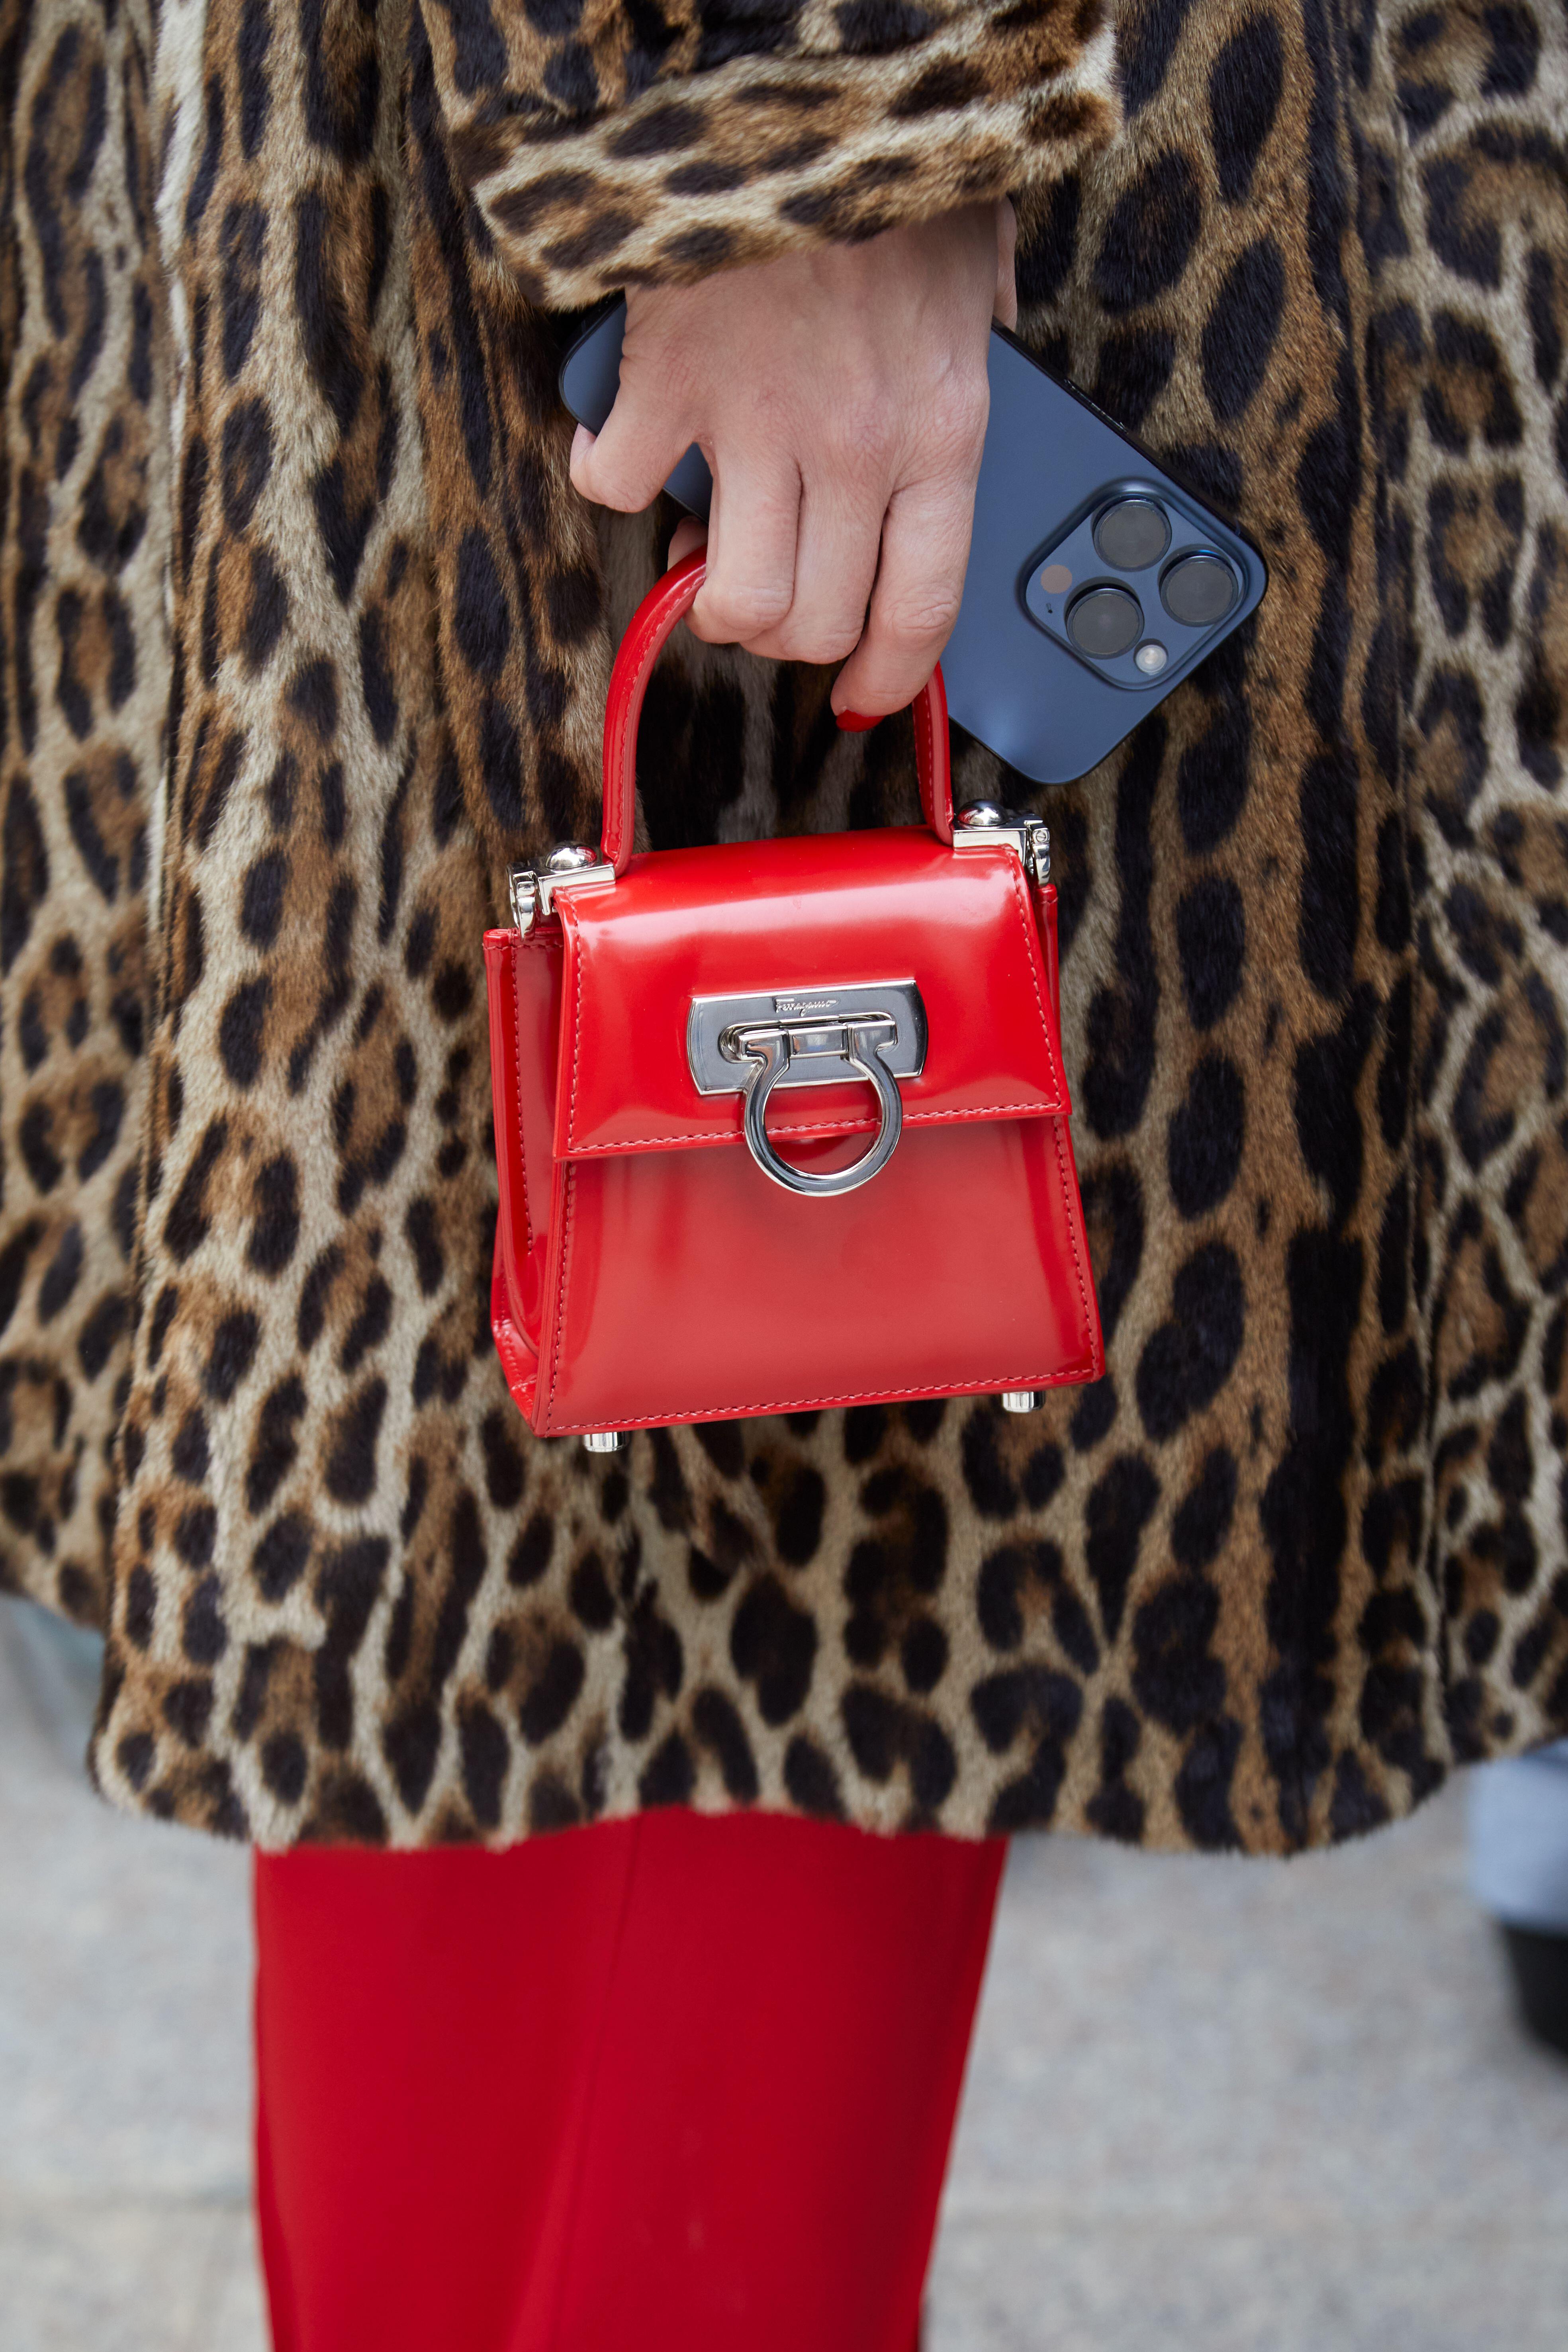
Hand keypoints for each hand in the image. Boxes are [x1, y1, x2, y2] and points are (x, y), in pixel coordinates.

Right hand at [569, 201, 1016, 718]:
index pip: (920, 609)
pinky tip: (632, 447)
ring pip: (727, 596)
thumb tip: (946, 440)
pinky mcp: (664, 384)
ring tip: (707, 556)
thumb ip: (971, 367)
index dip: (887, 675)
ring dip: (710, 596)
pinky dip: (612, 479)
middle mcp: (854, 447)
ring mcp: (754, 424)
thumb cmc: (896, 169)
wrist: (803, 75)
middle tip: (777, 602)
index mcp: (942, 430)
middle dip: (791, 636)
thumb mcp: (979, 274)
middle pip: (814, 622)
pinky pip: (614, 488)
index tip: (862, 697)